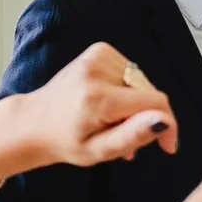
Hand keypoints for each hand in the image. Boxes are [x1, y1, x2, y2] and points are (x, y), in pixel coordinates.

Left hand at [0, 41, 179, 178]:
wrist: (34, 121)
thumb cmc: (65, 141)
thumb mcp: (99, 151)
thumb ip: (132, 136)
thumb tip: (163, 120)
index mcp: (98, 98)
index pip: (155, 102)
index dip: (167, 125)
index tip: (167, 146)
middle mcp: (98, 70)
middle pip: (149, 93)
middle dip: (145, 117)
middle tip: (124, 137)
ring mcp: (98, 56)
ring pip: (141, 84)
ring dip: (134, 105)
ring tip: (112, 122)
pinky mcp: (99, 50)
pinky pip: (130, 74)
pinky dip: (126, 90)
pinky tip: (109, 103)